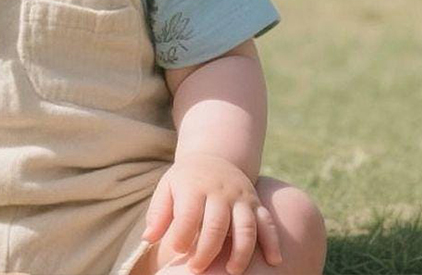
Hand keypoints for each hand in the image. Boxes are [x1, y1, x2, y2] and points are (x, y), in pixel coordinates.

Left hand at [142, 152, 282, 274]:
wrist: (213, 158)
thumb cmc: (185, 181)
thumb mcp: (167, 188)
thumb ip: (158, 213)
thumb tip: (148, 238)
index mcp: (194, 186)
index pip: (188, 214)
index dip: (181, 236)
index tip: (176, 251)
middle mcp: (219, 191)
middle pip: (216, 225)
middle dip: (207, 251)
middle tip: (197, 270)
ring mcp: (240, 198)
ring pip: (246, 226)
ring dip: (241, 252)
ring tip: (231, 272)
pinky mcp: (256, 204)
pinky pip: (268, 222)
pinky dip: (272, 242)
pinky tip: (274, 261)